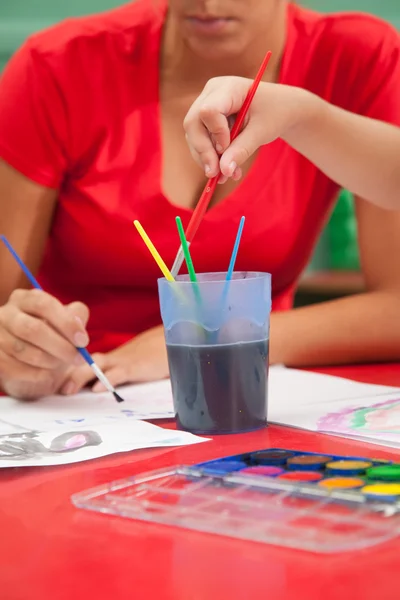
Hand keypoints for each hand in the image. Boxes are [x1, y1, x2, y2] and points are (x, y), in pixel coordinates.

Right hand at [0, 288, 89, 398]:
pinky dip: (36, 374)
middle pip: (33, 329)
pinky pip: (15, 368)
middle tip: (78, 358)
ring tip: (61, 364)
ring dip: (49, 361)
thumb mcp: (66, 321)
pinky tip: (47, 373)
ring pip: (24, 350)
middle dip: (60, 346)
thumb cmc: (52, 335)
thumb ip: (76, 315)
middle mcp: (6, 314)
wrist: (30, 362)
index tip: (83, 341)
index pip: (44, 305)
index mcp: (25, 299)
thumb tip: (78, 321)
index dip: (66, 323)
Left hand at [61, 325, 168, 394]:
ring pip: (95, 366)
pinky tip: (98, 390)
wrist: (168, 345)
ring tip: (67, 390)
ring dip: (80, 377)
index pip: (79, 363)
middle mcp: (109, 359)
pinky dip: (108, 381)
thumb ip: (107, 376)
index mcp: (105, 360)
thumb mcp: (124, 368)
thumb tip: (85, 392)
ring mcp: (121, 361)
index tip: (48, 386)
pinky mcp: (135, 367)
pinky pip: (118, 373)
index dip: (63, 372)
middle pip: (82, 363)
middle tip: (52, 390)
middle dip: (66, 376)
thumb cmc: (144, 359)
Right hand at [183, 77, 309, 181]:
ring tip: (228, 175)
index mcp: (229, 87)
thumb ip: (242, 150)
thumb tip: (224, 171)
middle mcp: (211, 93)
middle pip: (193, 124)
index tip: (227, 149)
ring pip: (193, 136)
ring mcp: (205, 106)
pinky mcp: (205, 121)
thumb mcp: (261, 132)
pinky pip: (200, 142)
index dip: (215, 134)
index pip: (208, 111)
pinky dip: (210, 158)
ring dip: (207, 159)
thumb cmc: (275, 113)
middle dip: (204, 152)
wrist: (281, 108)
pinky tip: (226, 170)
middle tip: (217, 175)